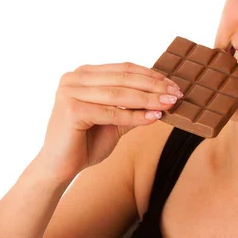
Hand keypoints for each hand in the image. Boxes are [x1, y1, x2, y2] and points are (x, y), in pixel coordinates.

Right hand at [36, 62, 182, 181]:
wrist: (60, 168)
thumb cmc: (87, 142)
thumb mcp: (117, 119)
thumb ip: (135, 106)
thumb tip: (166, 97)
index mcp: (85, 74)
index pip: (125, 69)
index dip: (152, 76)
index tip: (174, 85)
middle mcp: (74, 77)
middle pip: (124, 79)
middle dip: (154, 86)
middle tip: (177, 94)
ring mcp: (70, 91)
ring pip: (120, 94)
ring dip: (149, 99)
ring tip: (170, 104)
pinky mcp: (71, 109)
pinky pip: (111, 112)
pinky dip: (135, 116)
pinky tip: (154, 118)